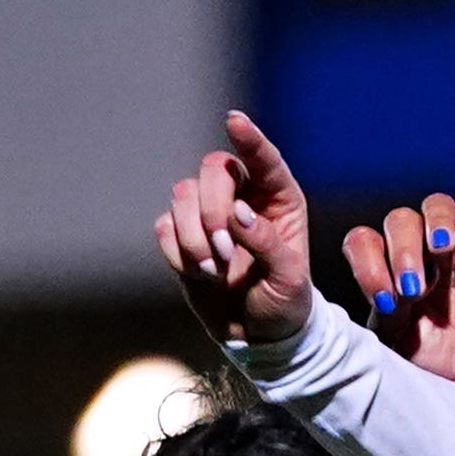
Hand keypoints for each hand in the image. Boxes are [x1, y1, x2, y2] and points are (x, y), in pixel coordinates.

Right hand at [156, 110, 318, 351]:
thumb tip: (238, 213)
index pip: (263, 158)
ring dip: (192, 235)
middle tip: (222, 252)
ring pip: (183, 194)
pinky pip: (165, 227)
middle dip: (211, 208)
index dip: (249, 138)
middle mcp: (242, 196)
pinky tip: (198, 274)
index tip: (233, 121)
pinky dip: (177, 252)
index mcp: (278, 198)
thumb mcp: (289, 279)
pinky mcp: (182, 236)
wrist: (256, 334)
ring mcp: (208, 213)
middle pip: (214, 168)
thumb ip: (268, 243)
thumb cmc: (283, 302)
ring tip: (212, 271)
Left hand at [341, 191, 454, 394]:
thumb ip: (383, 319)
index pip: (363, 244)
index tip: (384, 300)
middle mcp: (417, 252)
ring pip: (436, 206)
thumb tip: (379, 296)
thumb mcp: (401, 347)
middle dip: (402, 251)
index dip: (367, 263)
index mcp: (386, 273)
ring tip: (441, 250)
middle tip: (414, 289)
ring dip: (435, 223)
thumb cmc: (435, 364)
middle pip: (398, 222)